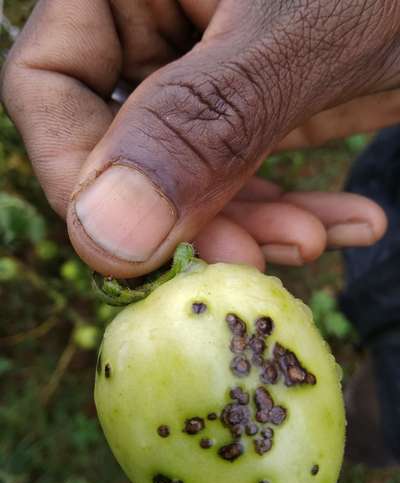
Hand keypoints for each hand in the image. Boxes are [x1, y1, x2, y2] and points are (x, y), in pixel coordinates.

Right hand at [1, 0, 392, 276]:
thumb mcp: (303, 40)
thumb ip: (202, 124)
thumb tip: (105, 232)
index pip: (48, 84)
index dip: (79, 180)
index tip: (141, 253)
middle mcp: (155, 26)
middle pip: (120, 146)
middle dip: (185, 220)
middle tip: (248, 260)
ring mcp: (204, 74)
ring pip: (186, 178)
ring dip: (247, 226)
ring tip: (310, 244)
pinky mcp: (252, 109)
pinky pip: (242, 175)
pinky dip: (289, 211)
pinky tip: (345, 221)